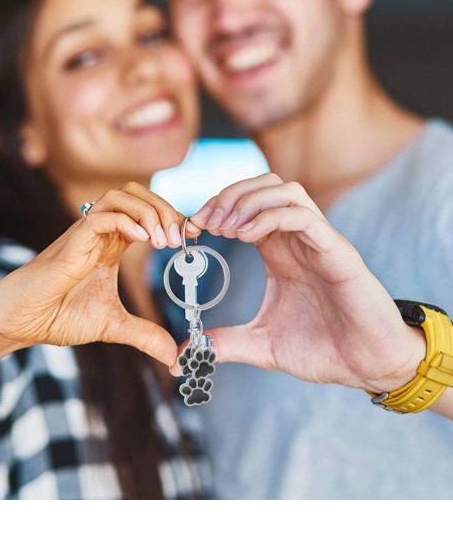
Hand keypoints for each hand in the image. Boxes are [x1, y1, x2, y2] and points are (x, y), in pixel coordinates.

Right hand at [0, 183, 199, 365]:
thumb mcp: (113, 326)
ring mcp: (84, 235)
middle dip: (165, 208)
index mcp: (110, 245)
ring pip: (119, 195)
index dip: (172, 218)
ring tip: (163, 239)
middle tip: (180, 239)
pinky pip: (101, 217)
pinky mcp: (71, 244)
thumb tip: (172, 354)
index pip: (147, 213)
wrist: (19, 322)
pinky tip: (144, 240)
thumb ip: (144, 335)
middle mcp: (99, 233)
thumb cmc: (56, 316)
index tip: (192, 238)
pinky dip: (127, 221)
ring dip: (148, 211)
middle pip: (136, 193)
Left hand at [187, 173, 424, 391]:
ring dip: (248, 200)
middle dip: (228, 195)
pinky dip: (270, 216)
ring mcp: (319, 242)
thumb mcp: (260, 345)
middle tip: (206, 222)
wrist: (367, 366)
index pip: (247, 205)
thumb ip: (223, 344)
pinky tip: (246, 236)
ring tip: (225, 227)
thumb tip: (183, 356)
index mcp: (280, 252)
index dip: (216, 208)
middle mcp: (298, 239)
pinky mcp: (337, 252)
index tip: (192, 228)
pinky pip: (303, 215)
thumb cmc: (323, 349)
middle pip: (264, 185)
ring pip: (285, 190)